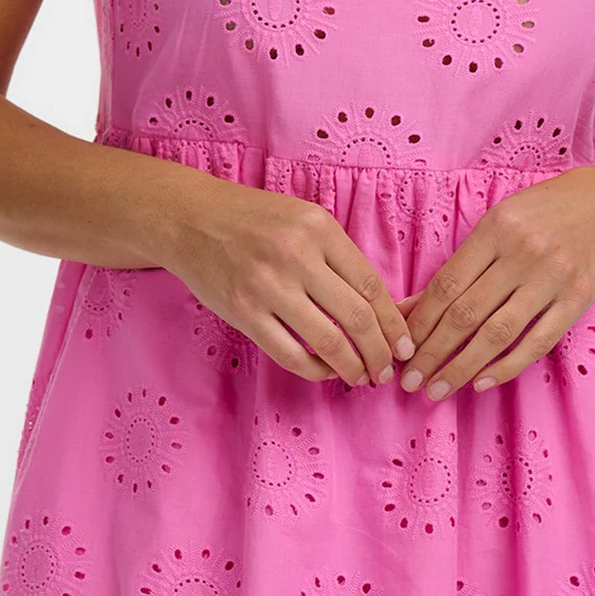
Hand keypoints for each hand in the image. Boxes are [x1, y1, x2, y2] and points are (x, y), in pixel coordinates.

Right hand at [164, 184, 416, 389]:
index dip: (394, 324)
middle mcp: (297, 256)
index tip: (405, 345)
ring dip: (352, 368)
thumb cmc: (252, 218)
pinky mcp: (243, 313)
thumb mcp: (302, 218)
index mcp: (319, 228)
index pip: (371, 286)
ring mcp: (268, 286)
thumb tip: (378, 306)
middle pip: (357, 318)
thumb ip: (336, 255)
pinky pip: (290, 355)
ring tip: (362, 377)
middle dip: (380, 353)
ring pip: (328, 342)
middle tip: (388, 370)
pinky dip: (315, 371)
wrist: (189, 218)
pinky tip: (326, 372)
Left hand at [390, 167, 594, 400]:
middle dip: (433, 352)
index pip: (447, 285)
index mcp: (495, 229)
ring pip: (498, 333)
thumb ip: (458, 266)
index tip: (401, 351)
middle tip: (411, 381)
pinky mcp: (578, 299)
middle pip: (467, 312)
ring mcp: (552, 277)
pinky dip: (507, 366)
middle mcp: (522, 253)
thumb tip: (408, 308)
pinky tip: (482, 382)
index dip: (420, 322)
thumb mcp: (497, 225)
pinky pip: (538, 341)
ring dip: (463, 367)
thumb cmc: (540, 216)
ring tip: (438, 389)